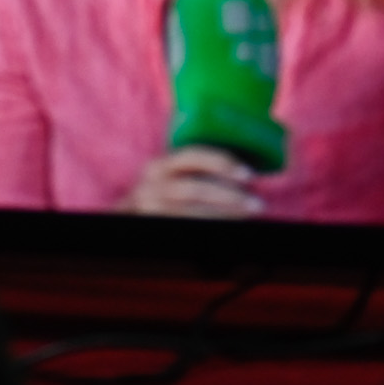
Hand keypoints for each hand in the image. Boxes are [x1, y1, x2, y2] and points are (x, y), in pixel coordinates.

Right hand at [122, 146, 264, 217]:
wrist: (125, 221)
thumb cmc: (159, 196)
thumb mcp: (168, 178)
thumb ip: (193, 173)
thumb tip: (243, 177)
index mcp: (158, 166)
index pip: (192, 156)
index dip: (222, 162)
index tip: (249, 174)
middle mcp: (151, 186)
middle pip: (196, 189)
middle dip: (231, 196)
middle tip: (257, 204)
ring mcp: (150, 210)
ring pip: (193, 213)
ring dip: (225, 215)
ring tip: (248, 215)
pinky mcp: (154, 228)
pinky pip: (189, 228)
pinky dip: (212, 227)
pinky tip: (230, 227)